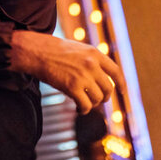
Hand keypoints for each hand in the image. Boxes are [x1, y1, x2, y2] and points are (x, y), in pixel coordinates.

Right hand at [11, 30, 125, 113]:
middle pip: (108, 89)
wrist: (38, 51)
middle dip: (104, 97)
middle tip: (98, 100)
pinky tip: (79, 109)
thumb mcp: (78, 49)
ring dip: (92, 104)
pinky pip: (85, 105)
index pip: (116, 71)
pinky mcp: (72, 87)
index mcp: (95, 54)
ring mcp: (83, 76)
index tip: (122, 92)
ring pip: (97, 99)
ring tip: (84, 103)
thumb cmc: (55, 50)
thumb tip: (103, 77)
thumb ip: (92, 60)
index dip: (121, 84)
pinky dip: (83, 110)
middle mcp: (92, 65)